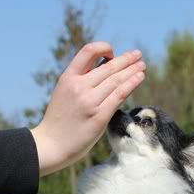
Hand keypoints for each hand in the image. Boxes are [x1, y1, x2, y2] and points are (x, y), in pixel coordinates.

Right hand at [31, 42, 145, 175]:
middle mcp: (78, 86)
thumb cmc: (59, 120)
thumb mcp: (64, 92)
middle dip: (126, 59)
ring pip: (116, 80)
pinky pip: (119, 95)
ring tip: (142, 65)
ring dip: (132, 70)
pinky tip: (140, 77)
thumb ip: (80, 80)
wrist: (51, 145)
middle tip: (138, 55)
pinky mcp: (99, 117)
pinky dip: (131, 84)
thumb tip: (103, 68)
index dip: (103, 48)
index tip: (112, 54)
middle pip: (108, 66)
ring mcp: (89, 102)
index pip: (88, 51)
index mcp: (68, 78)